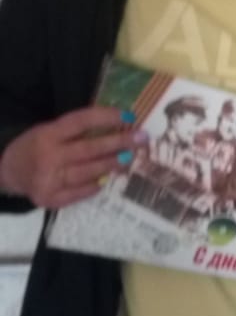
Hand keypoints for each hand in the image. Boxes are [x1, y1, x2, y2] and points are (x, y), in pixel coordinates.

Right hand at [0, 106, 146, 208]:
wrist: (9, 171)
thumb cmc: (38, 146)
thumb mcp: (51, 130)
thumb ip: (78, 130)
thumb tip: (118, 125)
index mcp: (48, 134)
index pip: (81, 122)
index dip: (106, 117)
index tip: (130, 115)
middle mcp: (48, 156)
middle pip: (89, 149)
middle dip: (119, 142)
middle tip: (141, 138)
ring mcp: (49, 180)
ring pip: (89, 172)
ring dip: (113, 164)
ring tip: (129, 158)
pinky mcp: (51, 199)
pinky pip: (81, 192)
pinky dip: (96, 186)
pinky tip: (108, 179)